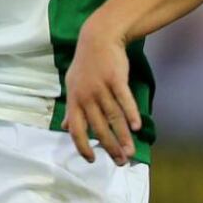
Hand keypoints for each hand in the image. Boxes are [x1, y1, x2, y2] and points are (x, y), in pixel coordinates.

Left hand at [61, 20, 140, 165]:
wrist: (97, 40)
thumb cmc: (84, 66)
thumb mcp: (71, 86)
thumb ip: (71, 109)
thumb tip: (64, 127)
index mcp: (74, 101)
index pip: (76, 130)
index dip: (83, 147)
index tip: (92, 160)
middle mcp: (86, 97)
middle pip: (98, 128)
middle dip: (109, 147)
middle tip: (120, 162)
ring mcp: (100, 88)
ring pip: (113, 118)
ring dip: (123, 137)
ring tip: (131, 152)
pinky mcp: (115, 79)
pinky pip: (124, 100)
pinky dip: (131, 114)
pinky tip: (137, 127)